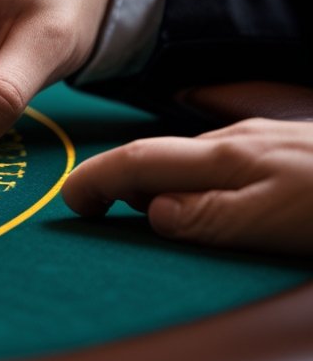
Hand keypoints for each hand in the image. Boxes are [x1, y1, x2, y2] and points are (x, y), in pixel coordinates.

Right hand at [63, 118, 312, 255]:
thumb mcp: (274, 222)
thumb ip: (210, 217)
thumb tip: (151, 212)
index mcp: (223, 158)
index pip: (138, 160)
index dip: (96, 178)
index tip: (70, 202)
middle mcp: (237, 139)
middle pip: (162, 153)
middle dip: (121, 176)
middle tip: (94, 208)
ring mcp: (266, 138)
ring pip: (195, 156)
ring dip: (161, 176)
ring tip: (145, 204)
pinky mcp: (292, 145)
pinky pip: (224, 156)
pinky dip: (195, 173)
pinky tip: (206, 185)